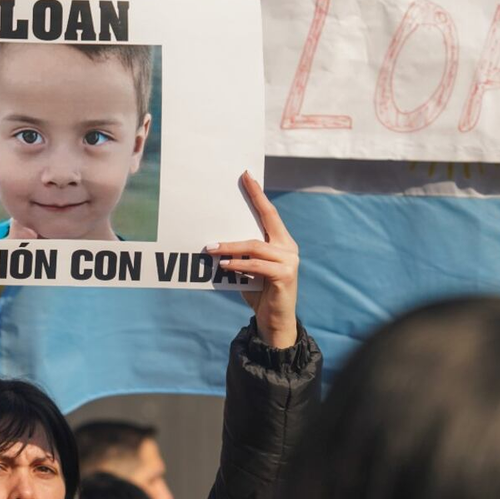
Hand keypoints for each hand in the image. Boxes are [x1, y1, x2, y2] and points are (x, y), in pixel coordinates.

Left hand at [208, 171, 298, 348]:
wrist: (275, 322)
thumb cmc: (259, 293)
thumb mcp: (247, 270)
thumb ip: (239, 254)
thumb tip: (213, 241)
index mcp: (281, 242)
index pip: (269, 213)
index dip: (258, 194)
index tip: (247, 175)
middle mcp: (288, 248)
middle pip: (266, 220)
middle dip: (252, 200)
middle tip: (236, 185)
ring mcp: (289, 261)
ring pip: (255, 246)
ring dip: (230, 246)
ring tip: (210, 248)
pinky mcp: (285, 276)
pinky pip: (257, 265)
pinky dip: (239, 264)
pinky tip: (224, 265)